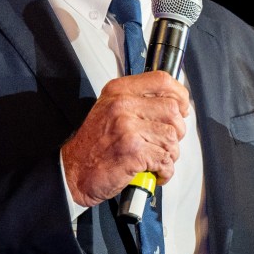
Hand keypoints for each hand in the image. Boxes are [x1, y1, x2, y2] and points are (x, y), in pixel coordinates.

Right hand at [61, 70, 189, 206]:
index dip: (180, 94)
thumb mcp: (111, 110)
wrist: (71, 172)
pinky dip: (164, 170)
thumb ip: (139, 102)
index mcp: (119, 91)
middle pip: (172, 111)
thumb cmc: (94, 145)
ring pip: (171, 138)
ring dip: (169, 154)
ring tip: (155, 159)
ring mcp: (128, 127)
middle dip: (175, 131)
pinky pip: (165, 159)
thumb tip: (175, 104)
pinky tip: (153, 171)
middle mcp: (123, 105)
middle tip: (163, 143)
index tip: (183, 107)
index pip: (162, 81)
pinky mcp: (133, 151)